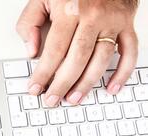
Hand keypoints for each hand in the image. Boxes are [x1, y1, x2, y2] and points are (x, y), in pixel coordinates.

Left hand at [16, 0, 138, 106]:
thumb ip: (30, 23)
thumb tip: (31, 52)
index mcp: (69, 11)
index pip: (54, 50)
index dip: (43, 73)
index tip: (35, 88)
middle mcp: (93, 17)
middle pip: (77, 59)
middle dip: (62, 84)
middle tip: (52, 100)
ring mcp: (112, 22)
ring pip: (101, 59)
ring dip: (87, 83)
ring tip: (74, 99)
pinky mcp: (126, 25)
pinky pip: (130, 52)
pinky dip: (123, 73)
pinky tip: (111, 88)